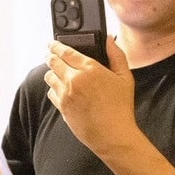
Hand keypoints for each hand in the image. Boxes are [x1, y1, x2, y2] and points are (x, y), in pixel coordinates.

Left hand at [44, 36, 135, 153]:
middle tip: (50, 53)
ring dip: (51, 71)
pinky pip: (50, 92)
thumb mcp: (125, 78)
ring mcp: (65, 94)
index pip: (65, 51)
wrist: (112, 135)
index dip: (56, 45)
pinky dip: (53, 89)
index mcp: (90, 69)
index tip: (52, 42)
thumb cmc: (121, 108)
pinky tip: (60, 89)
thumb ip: (117, 55)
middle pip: (52, 61)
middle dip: (50, 55)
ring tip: (55, 70)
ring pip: (49, 76)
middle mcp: (74, 79)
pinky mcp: (61, 107)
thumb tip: (110, 39)